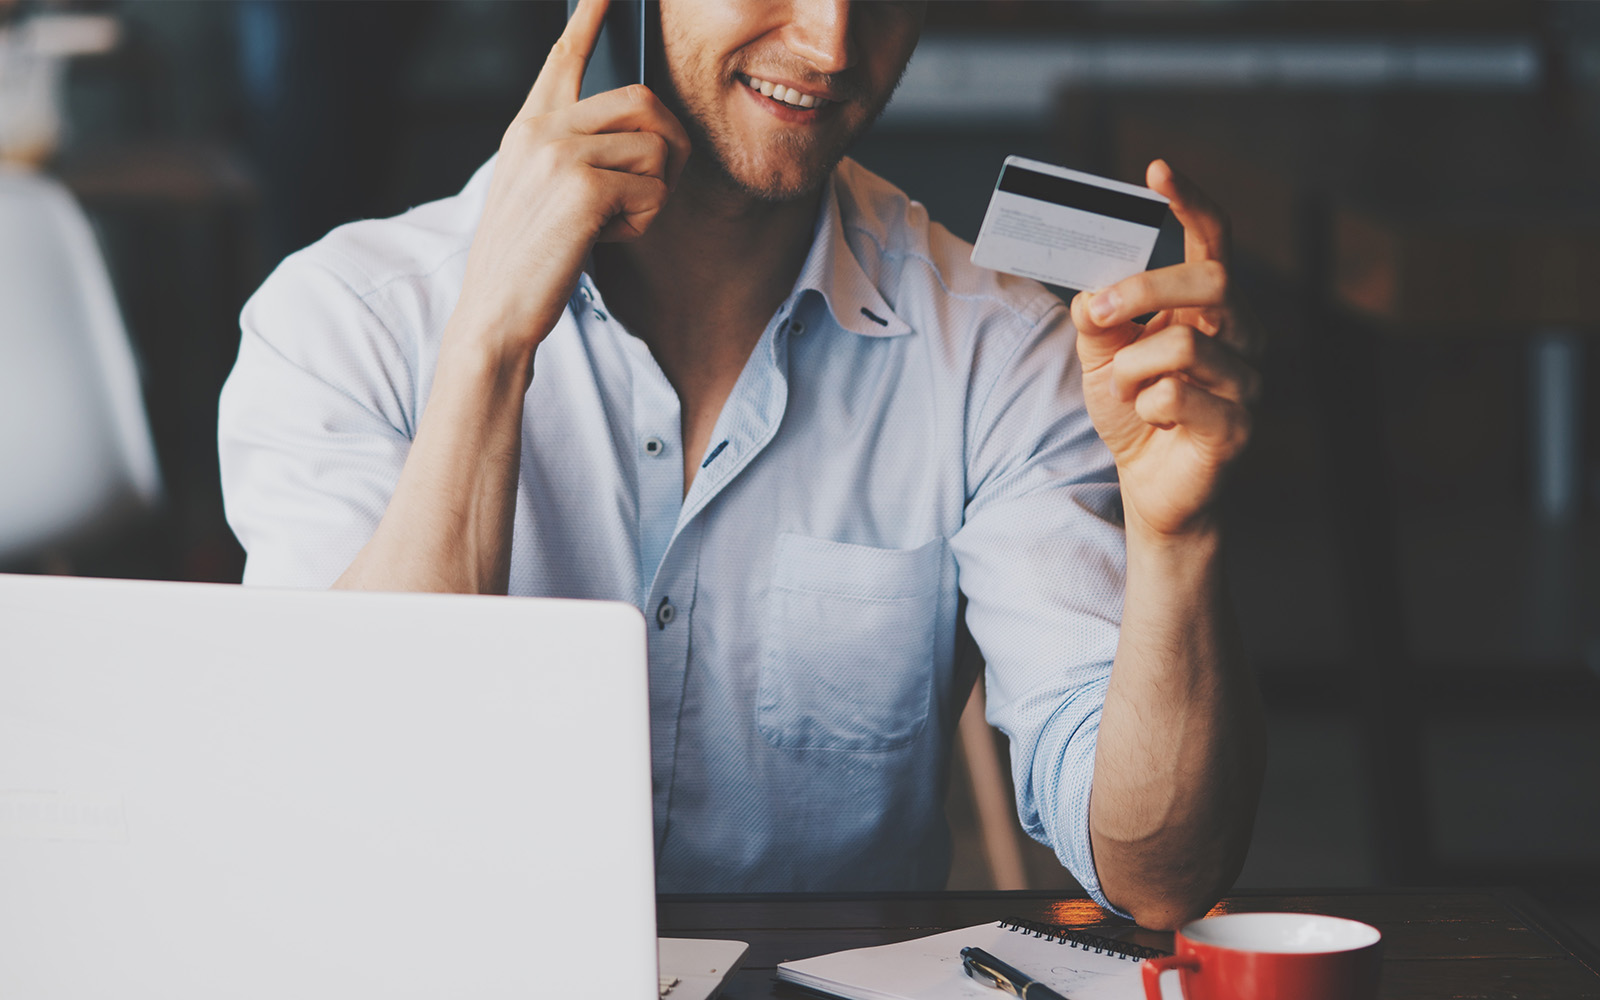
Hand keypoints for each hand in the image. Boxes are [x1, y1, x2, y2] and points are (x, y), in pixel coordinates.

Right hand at [449, 0, 690, 361]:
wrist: (495, 313)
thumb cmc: (525, 260)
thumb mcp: (538, 191)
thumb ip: (572, 152)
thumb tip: (639, 133)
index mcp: (529, 126)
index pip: (564, 57)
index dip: (589, 16)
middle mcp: (542, 129)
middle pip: (643, 102)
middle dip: (670, 144)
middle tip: (656, 186)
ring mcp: (561, 155)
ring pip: (657, 149)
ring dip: (654, 194)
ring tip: (614, 222)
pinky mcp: (584, 189)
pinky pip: (653, 190)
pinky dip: (643, 222)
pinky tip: (607, 238)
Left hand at [1070, 160, 1261, 539]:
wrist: (1151, 486)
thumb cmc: (1134, 411)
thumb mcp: (1101, 358)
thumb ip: (1097, 318)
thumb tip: (1091, 291)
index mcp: (1212, 307)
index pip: (1213, 239)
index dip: (1190, 201)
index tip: (1156, 170)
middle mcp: (1241, 334)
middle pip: (1210, 280)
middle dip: (1143, 290)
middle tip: (1097, 311)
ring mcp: (1248, 379)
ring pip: (1181, 345)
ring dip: (1130, 369)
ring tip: (1126, 393)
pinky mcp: (1239, 426)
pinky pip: (1176, 396)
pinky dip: (1145, 407)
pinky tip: (1151, 421)